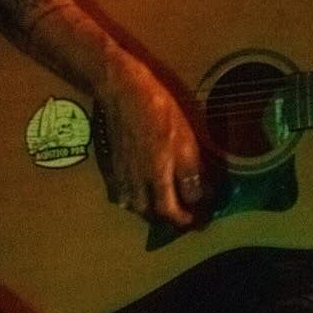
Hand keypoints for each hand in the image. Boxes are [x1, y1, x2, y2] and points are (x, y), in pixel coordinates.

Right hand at [98, 54, 214, 228]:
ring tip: (160, 205)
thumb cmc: (159, 112)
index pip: (170, 211)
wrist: (122, 92)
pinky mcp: (113, 162)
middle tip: (181, 216)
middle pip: (149, 212)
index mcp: (157, 177)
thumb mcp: (186, 140)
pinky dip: (130, 197)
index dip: (185, 219)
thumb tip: (200, 196)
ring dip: (147, 210)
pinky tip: (137, 191)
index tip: (197, 220)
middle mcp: (137, 181)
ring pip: (132, 204)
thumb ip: (192, 172)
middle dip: (166, 218)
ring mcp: (122, 172)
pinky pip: (119, 191)